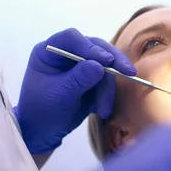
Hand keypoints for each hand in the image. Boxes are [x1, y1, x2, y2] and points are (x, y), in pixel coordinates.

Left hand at [15, 28, 135, 154]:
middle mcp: (66, 53)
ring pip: (105, 67)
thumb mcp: (58, 95)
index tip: (106, 61)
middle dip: (113, 62)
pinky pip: (107, 81)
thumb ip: (78, 79)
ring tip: (103, 110)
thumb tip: (100, 66)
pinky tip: (101, 110)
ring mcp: (80, 66)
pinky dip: (107, 96)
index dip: (90, 47)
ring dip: (107, 89)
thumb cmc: (41, 111)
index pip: (71, 38)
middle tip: (129, 73)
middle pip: (95, 48)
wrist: (43, 132)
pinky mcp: (92, 79)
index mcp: (49, 51)